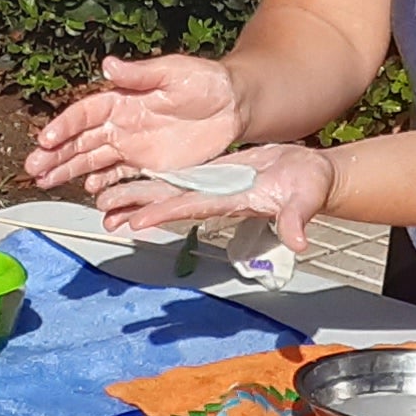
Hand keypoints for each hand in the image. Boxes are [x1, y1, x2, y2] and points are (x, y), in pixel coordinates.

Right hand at [23, 55, 244, 192]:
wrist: (233, 105)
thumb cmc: (205, 81)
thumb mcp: (175, 72)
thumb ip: (141, 73)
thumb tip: (109, 65)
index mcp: (121, 99)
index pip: (85, 114)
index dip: (64, 126)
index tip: (46, 139)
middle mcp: (120, 123)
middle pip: (80, 141)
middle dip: (55, 155)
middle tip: (33, 168)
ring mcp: (131, 145)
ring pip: (92, 160)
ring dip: (68, 171)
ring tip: (44, 182)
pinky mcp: (147, 164)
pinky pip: (119, 176)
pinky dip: (103, 184)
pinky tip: (88, 192)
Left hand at [93, 139, 335, 247]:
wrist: (311, 174)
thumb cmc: (310, 186)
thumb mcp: (306, 200)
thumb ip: (297, 219)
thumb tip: (299, 242)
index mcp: (232, 202)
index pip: (193, 209)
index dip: (165, 214)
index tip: (138, 221)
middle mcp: (215, 198)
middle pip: (169, 202)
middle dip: (136, 206)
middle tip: (104, 210)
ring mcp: (212, 187)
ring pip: (168, 190)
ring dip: (137, 195)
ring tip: (106, 199)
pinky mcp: (213, 174)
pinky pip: (178, 178)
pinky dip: (154, 180)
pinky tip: (132, 178)